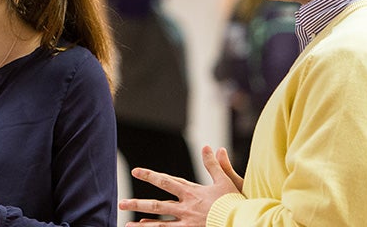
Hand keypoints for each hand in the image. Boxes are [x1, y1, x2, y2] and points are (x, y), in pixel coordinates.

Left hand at [118, 146, 241, 225]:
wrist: (245, 221)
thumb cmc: (236, 202)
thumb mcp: (226, 180)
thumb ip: (215, 164)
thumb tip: (211, 146)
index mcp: (192, 192)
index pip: (166, 181)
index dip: (150, 175)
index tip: (136, 171)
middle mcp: (186, 207)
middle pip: (157, 205)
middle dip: (137, 203)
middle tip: (121, 203)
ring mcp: (188, 222)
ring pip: (160, 224)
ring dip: (142, 225)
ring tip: (127, 224)